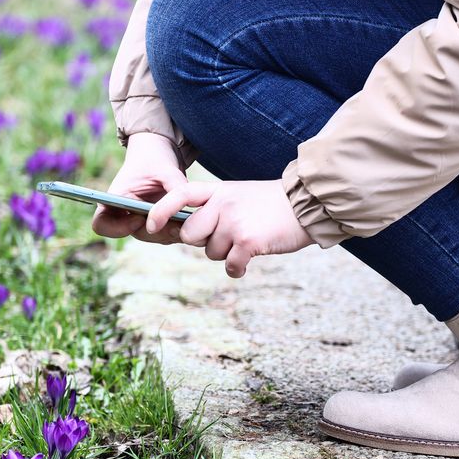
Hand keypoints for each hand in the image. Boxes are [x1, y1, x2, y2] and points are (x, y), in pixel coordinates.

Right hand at [92, 133, 187, 243]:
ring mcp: (141, 220)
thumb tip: (187, 210)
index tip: (139, 218)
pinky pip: (165, 234)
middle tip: (176, 223)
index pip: (102, 224)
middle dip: (156, 232)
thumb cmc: (154, 157)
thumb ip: (176, 188)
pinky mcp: (157, 222)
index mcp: (116, 198)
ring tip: (187, 220)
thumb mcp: (165, 169)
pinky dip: (177, 230)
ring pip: (153, 237)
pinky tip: (190, 220)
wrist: (161, 152)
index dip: (117, 228)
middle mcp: (125, 213)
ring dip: (170, 232)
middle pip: (134, 234)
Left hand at [147, 179, 313, 277]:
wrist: (309, 204)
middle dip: (203, 242)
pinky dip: (239, 268)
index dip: (161, 210)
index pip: (180, 195)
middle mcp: (223, 204)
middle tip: (228, 236)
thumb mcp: (239, 195)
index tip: (149, 224)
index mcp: (219, 191)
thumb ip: (215, 208)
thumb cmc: (273, 204)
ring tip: (248, 240)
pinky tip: (251, 258)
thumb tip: (190, 233)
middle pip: (190, 234)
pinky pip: (230, 266)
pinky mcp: (248, 242)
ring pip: (211, 253)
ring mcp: (235, 223)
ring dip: (227, 254)